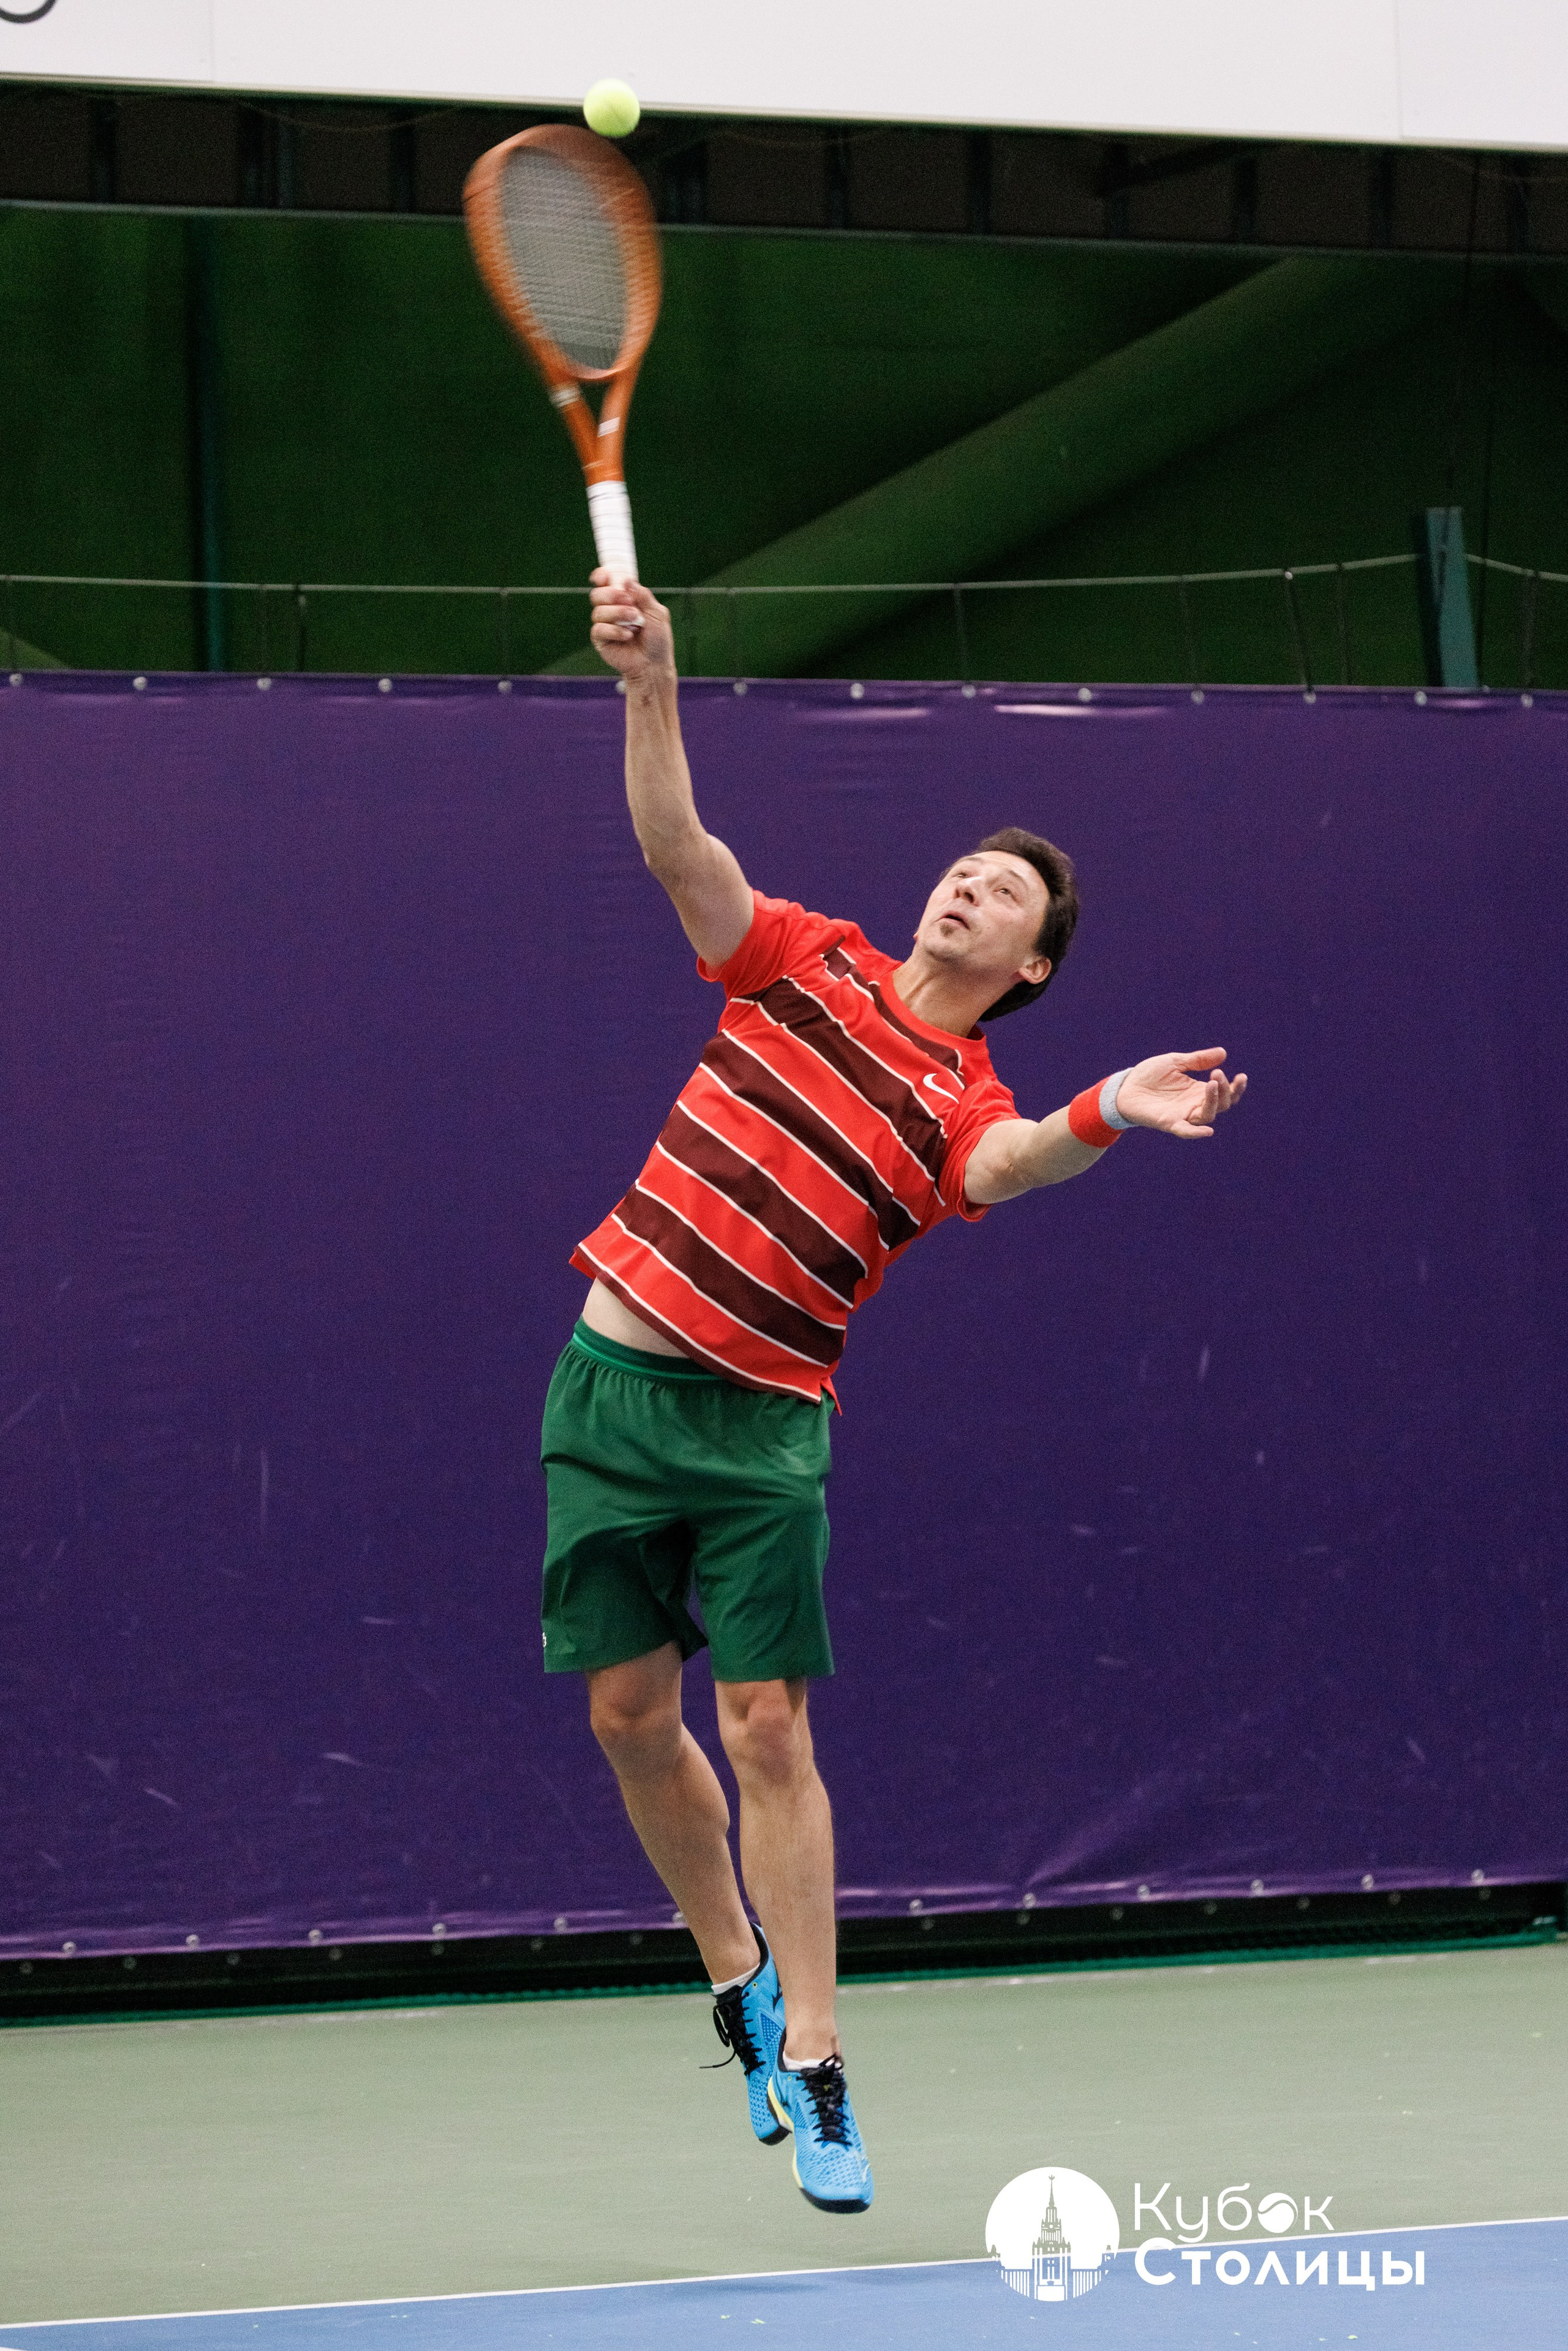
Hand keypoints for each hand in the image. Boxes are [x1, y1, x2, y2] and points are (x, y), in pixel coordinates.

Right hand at [589, 572, 674, 685]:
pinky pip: (598, 629)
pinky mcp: (601, 640)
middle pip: (597, 594)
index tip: (605, 576)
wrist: (654, 664)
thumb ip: (643, 596)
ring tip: (635, 621)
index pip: (606, 583)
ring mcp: (605, 625)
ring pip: (598, 611)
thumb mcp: (657, 613)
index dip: (601, 576)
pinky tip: (627, 636)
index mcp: (624, 599)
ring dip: (617, 613)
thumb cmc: (657, 639)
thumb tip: (627, 580)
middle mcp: (612, 610)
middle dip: (611, 595)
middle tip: (629, 602)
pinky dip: (614, 631)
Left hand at [1115, 1048, 1246, 1138]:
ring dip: (1213, 1101)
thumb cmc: (1148, 1075)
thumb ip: (1198, 1060)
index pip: (1225, 1093)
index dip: (1236, 1087)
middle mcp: (1194, 1105)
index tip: (1242, 1076)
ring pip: (1207, 1115)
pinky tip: (1208, 1130)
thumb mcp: (1175, 1062)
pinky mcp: (1168, 1122)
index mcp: (1198, 1091)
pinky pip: (1185, 1131)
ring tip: (1211, 1083)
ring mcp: (1183, 1115)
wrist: (1124, 1086)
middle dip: (1225, 1090)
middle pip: (1221, 1104)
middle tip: (1217, 1074)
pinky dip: (1196, 1132)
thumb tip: (1223, 1053)